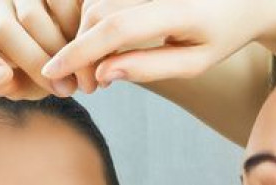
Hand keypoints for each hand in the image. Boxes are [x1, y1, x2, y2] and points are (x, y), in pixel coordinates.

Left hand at [0, 0, 97, 98]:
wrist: (79, 43)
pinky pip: (58, 3)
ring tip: (78, 71)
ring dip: (56, 48)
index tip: (1, 79)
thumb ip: (15, 87)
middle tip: (65, 89)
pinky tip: (86, 45)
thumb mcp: (32, 83)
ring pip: (30, 17)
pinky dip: (73, 27)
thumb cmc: (49, 70)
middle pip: (4, 30)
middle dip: (33, 62)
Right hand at [41, 0, 275, 83]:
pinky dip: (95, 22)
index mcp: (178, 11)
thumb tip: (103, 74)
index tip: (53, 72)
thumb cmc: (222, 34)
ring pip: (96, 3)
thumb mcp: (194, 63)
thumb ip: (148, 68)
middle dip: (80, 51)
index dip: (79, 52)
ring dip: (86, 37)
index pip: (115, 29)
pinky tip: (104, 46)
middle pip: (97, 14)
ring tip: (97, 68)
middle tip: (88, 85)